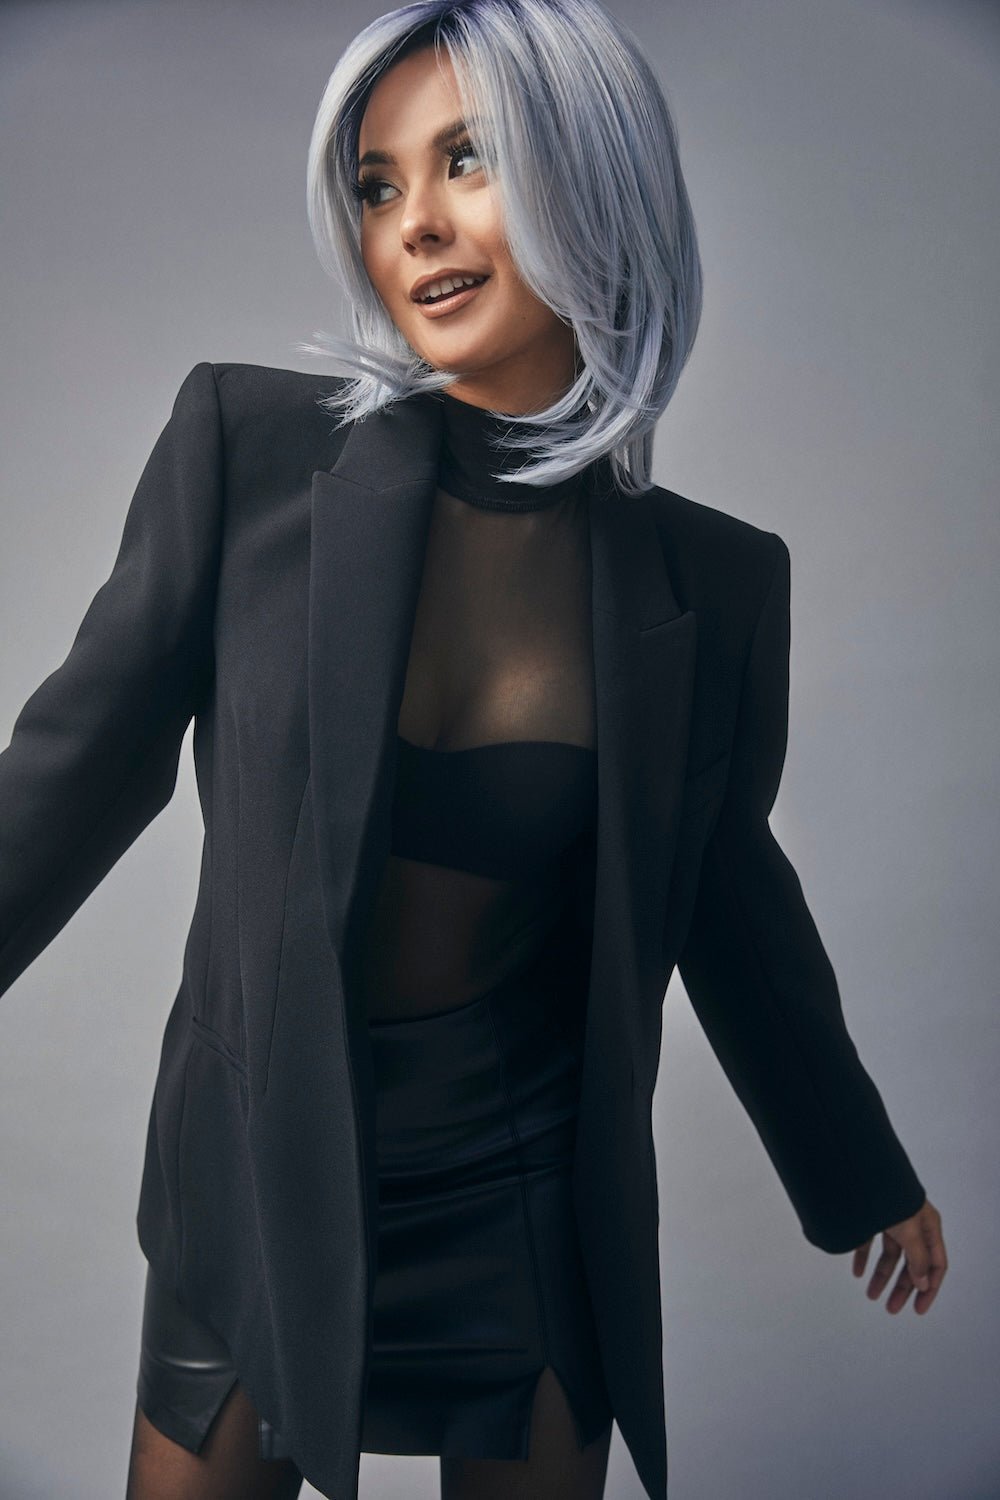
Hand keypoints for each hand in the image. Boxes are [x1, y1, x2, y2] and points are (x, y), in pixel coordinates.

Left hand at [851, 1197, 946, 1313]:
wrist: (862, 1170)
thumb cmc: (891, 1196)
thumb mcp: (909, 1231)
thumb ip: (917, 1258)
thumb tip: (922, 1283)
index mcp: (929, 1227)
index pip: (936, 1265)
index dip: (929, 1288)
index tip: (918, 1308)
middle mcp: (912, 1225)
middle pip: (912, 1263)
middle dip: (902, 1287)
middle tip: (892, 1308)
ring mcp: (891, 1221)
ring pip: (890, 1255)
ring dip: (881, 1276)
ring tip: (872, 1296)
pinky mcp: (871, 1218)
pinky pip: (869, 1242)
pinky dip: (863, 1257)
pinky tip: (857, 1272)